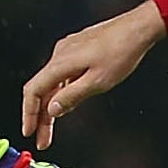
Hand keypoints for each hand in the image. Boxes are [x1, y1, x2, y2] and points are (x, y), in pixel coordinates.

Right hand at [20, 0, 166, 148]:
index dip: (29, 114)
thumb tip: (52, 110)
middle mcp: (60, 54)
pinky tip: (67, 103)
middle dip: (40, 116)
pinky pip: (62, 75)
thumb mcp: (97, 81)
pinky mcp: (78, 50)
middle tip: (42, 138)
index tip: (29, 131)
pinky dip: (61, 92)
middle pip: (42, 89)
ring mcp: (69, 50)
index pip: (33, 91)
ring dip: (51, 106)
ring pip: (52, 83)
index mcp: (61, 62)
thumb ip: (71, 97)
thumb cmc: (122, 51)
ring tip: (52, 128)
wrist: (138, 29)